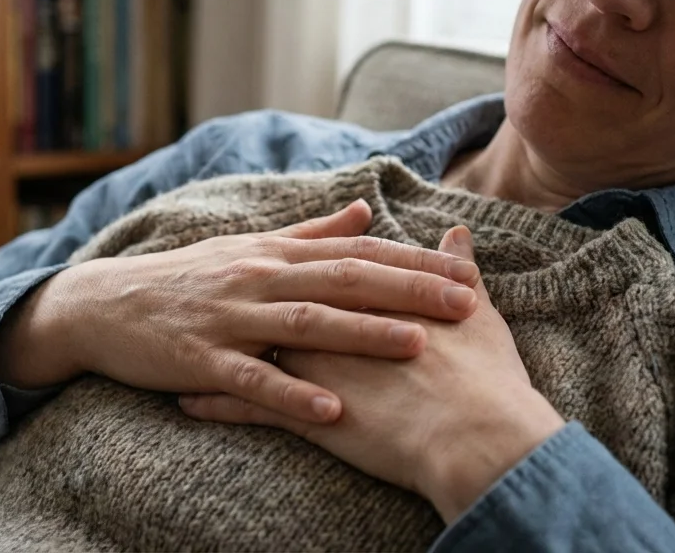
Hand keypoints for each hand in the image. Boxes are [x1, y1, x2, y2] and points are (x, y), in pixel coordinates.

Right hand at [0, 200, 481, 424]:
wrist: (103, 304)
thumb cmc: (185, 278)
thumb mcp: (248, 246)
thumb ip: (310, 231)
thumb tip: (366, 210)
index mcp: (275, 253)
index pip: (356, 252)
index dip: (412, 262)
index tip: (466, 270)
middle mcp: (258, 278)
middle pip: (343, 281)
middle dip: (407, 290)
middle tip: (465, 303)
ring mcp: (229, 318)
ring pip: (305, 324)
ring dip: (361, 334)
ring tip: (416, 345)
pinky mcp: (201, 359)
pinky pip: (252, 379)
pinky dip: (292, 392)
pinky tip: (331, 407)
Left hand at [178, 225, 564, 523]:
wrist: (476, 438)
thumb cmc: (484, 381)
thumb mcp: (477, 317)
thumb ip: (463, 272)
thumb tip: (459, 236)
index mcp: (373, 301)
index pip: (330, 272)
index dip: (309, 265)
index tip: (286, 259)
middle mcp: (335, 327)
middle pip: (281, 301)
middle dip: (250, 296)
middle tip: (223, 289)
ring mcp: (316, 368)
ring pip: (251, 350)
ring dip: (218, 346)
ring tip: (191, 339)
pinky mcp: (306, 414)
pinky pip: (248, 407)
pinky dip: (216, 403)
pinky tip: (190, 401)